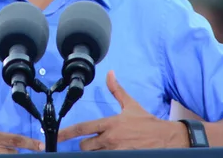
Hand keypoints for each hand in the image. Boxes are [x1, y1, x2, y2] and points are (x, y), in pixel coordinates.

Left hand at [58, 71, 188, 150]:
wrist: (166, 138)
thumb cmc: (147, 122)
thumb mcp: (131, 105)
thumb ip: (117, 90)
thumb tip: (109, 73)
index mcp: (110, 123)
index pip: (82, 128)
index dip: (66, 133)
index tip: (56, 137)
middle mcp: (110, 138)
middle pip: (85, 146)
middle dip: (86, 144)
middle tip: (94, 141)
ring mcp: (115, 151)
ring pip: (93, 155)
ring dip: (95, 151)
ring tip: (103, 146)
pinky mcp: (122, 157)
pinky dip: (104, 155)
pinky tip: (108, 151)